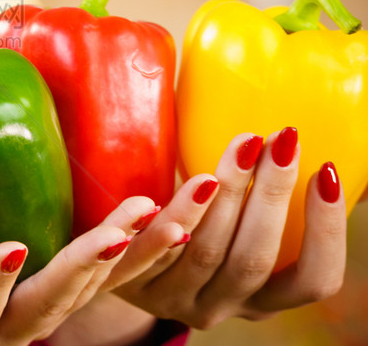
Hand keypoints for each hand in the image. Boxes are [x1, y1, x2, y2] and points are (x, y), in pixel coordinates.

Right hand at [0, 197, 186, 345]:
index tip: (12, 249)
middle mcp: (13, 327)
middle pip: (57, 306)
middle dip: (90, 267)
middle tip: (123, 227)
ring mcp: (51, 308)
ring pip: (104, 292)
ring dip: (143, 253)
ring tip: (180, 208)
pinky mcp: (77, 286)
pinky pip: (123, 274)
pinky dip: (155, 246)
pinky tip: (187, 206)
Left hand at [109, 130, 346, 328]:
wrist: (123, 265)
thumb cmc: (198, 233)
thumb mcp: (237, 234)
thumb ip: (262, 205)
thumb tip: (296, 145)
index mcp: (262, 299)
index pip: (311, 280)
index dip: (325, 232)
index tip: (325, 173)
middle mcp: (222, 306)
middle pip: (253, 261)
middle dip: (272, 196)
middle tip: (281, 142)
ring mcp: (174, 299)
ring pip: (204, 251)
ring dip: (228, 195)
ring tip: (243, 146)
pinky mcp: (133, 283)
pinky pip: (153, 248)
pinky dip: (174, 213)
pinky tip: (192, 180)